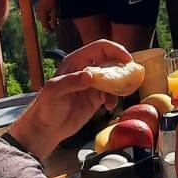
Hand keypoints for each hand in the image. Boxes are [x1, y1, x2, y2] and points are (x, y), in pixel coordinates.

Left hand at [13, 39, 131, 157]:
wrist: (46, 128)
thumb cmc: (46, 107)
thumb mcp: (55, 91)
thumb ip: (71, 81)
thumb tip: (90, 75)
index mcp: (76, 62)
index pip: (100, 48)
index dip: (115, 50)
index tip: (127, 59)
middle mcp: (86, 70)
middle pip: (110, 60)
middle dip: (122, 66)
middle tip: (131, 76)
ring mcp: (92, 84)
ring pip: (113, 77)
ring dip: (120, 84)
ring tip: (120, 94)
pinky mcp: (95, 98)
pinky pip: (111, 94)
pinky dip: (114, 99)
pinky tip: (109, 107)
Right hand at [35, 0, 58, 32]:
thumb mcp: (55, 10)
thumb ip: (54, 19)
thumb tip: (53, 28)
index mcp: (42, 14)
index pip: (45, 25)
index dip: (49, 29)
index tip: (53, 32)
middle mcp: (38, 12)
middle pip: (43, 22)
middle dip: (49, 24)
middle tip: (56, 25)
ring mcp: (38, 8)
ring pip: (43, 17)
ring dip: (48, 19)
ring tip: (54, 19)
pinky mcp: (39, 5)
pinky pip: (42, 13)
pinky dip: (47, 15)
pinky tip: (51, 13)